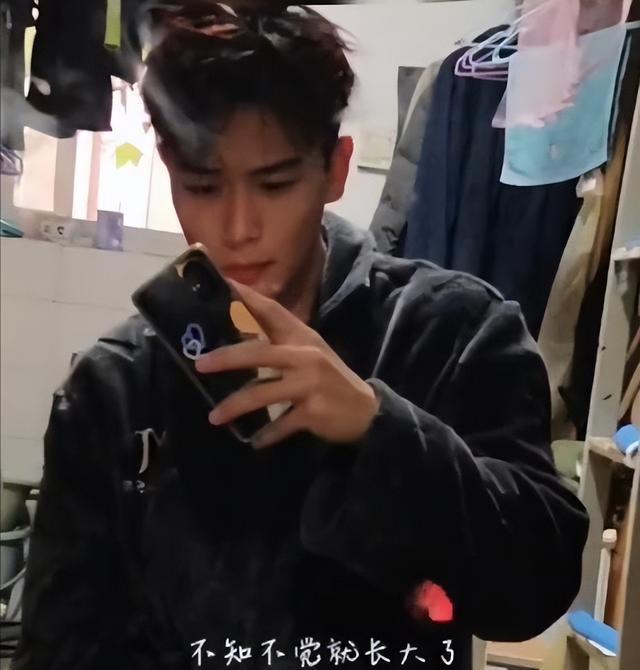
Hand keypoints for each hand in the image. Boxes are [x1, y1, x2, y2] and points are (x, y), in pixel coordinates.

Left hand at [195, 280, 379, 448]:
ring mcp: (309, 384)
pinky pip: (281, 425)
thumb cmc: (330, 378)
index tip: (225, 283)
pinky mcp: (313, 411)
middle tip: (201, 364)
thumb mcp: (310, 352)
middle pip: (259, 354)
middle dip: (227, 358)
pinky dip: (266, 435)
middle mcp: (305, 357)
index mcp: (302, 338)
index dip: (249, 298)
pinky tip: (254, 442)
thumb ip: (281, 341)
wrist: (365, 409)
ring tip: (215, 417)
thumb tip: (241, 334)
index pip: (273, 312)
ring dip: (236, 406)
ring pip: (263, 393)